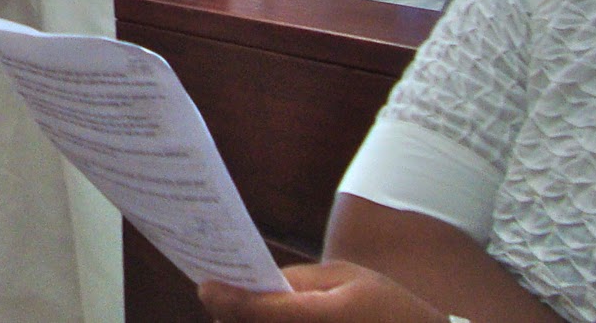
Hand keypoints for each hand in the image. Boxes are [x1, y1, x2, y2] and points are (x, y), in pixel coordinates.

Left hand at [198, 261, 447, 322]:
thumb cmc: (389, 309)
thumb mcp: (347, 279)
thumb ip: (301, 280)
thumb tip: (257, 281)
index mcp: (325, 316)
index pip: (259, 310)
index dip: (226, 298)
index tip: (205, 284)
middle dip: (231, 314)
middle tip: (216, 294)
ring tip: (235, 307)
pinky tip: (262, 317)